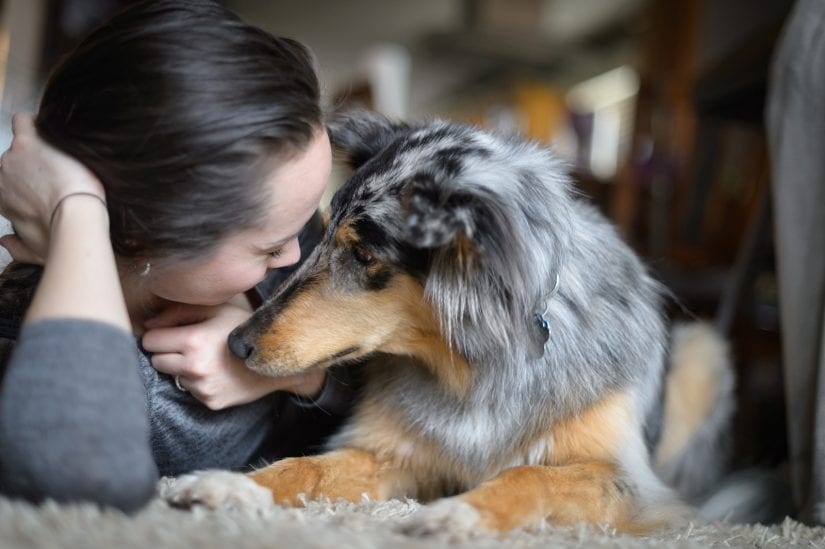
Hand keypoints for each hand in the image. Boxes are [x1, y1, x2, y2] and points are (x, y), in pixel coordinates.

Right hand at [0, 113, 104, 262]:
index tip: (44, 188)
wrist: (74, 219)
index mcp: (0, 199)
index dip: (26, 186)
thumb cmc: (59, 238)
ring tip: (64, 156)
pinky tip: (58, 133)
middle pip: (16, 163)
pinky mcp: (28, 142)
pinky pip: (24, 121)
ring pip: (21, 140)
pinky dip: (38, 123)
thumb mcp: (34, 252)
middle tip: (61, 172)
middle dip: (37, 166)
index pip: (7, 186)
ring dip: (41, 146)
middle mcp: (1, 176)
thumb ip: (16, 247)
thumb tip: (4, 242)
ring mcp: (12, 157)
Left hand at [141, 300, 325, 409]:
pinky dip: (198, 381)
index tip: (170, 333)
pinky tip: (217, 372)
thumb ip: (178, 312)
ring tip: (208, 358)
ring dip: (183, 367)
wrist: (278, 359)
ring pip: (173, 376)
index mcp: (193, 341)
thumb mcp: (217, 310)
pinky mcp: (209, 401)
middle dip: (167, 352)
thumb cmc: (245, 328)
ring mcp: (202, 387)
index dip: (159, 334)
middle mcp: (194, 367)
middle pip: (156, 360)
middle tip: (188, 345)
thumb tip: (148, 324)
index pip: (150, 341)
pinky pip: (191, 390)